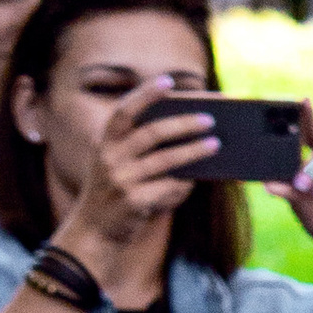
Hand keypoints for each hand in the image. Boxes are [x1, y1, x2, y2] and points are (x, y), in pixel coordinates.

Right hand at [53, 79, 216, 261]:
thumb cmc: (117, 192)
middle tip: (210, 119)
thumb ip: (143, 150)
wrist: (96, 232)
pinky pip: (167, 187)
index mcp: (105, 142)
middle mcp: (109, 157)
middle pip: (150, 133)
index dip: (145, 95)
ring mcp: (120, 179)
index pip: (123, 111)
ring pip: (164, 160)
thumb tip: (190, 136)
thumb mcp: (119, 165)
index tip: (168, 81)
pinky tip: (202, 176)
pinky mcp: (133, 201)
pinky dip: (186, 181)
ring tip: (216, 144)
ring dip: (193, 151)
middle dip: (182, 124)